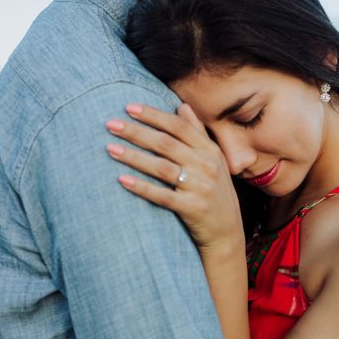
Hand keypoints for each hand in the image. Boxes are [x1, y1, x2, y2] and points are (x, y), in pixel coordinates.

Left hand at [106, 103, 244, 254]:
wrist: (227, 232)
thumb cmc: (215, 191)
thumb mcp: (213, 160)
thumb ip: (197, 133)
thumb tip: (182, 106)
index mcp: (210, 150)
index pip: (179, 126)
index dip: (153, 115)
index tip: (129, 107)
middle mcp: (207, 166)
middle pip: (166, 144)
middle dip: (136, 132)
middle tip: (110, 124)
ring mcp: (200, 187)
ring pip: (161, 167)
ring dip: (134, 157)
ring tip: (110, 148)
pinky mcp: (192, 208)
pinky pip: (162, 196)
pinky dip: (142, 187)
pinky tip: (122, 180)